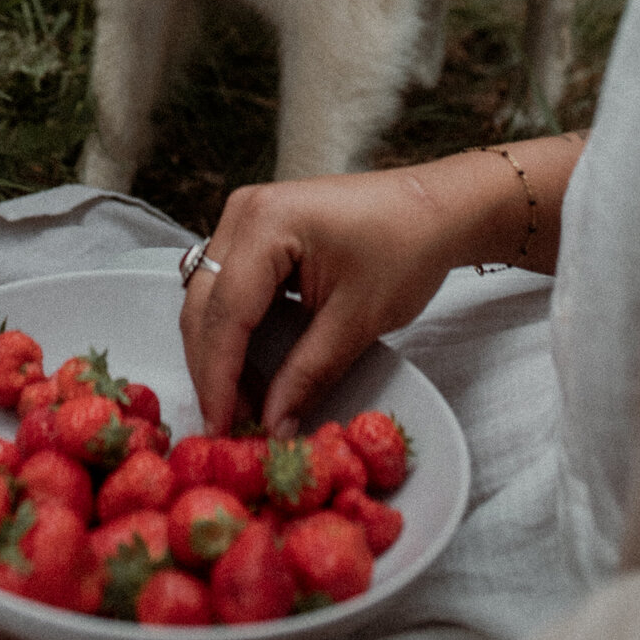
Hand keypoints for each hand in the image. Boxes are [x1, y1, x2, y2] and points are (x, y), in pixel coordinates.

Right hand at [180, 137, 583, 438]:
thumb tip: (271, 428)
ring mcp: (246, 215)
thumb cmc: (405, 250)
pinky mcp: (257, 228)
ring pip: (209, 295)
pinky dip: (233, 328)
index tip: (220, 430)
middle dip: (212, 367)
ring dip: (219, 350)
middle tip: (230, 426)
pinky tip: (249, 366)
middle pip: (205, 303)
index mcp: (265, 223)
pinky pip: (228, 284)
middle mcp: (243, 211)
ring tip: (242, 403)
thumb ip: (308, 374)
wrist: (434, 209)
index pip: (224, 312)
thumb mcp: (357, 320)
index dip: (218, 376)